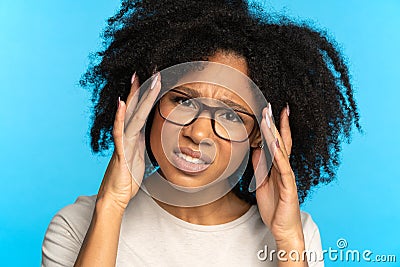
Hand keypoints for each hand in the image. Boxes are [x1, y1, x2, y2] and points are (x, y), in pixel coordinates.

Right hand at [97, 72, 161, 209]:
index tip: (156, 77)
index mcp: (136, 136)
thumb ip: (145, 143)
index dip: (149, 94)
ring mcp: (123, 142)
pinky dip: (120, 118)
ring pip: (131, 115)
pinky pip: (120, 133)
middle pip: (137, 107)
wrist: (116, 197)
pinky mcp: (120, 152)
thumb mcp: (142, 157)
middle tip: (150, 67)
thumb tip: (154, 134)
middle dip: (144, 87)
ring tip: (138, 77)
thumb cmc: (129, 178)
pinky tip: (121, 104)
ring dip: (135, 96)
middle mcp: (129, 135)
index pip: (143, 110)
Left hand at [252, 104, 303, 244]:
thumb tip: (255, 151)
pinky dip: (280, 155)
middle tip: (270, 106)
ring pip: (282, 151)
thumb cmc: (274, 208)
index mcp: (278, 168)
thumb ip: (260, 167)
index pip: (277, 143)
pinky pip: (284, 169)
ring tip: (271, 118)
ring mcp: (288, 177)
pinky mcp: (289, 187)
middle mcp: (285, 169)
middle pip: (281, 142)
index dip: (274, 127)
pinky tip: (276, 144)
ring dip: (276, 134)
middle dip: (275, 124)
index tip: (270, 111)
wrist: (283, 230)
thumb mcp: (262, 184)